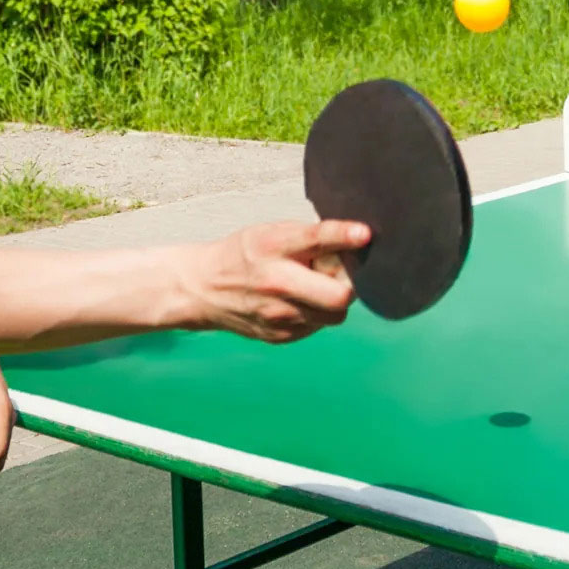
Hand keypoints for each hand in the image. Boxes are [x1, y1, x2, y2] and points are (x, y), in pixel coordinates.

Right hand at [193, 219, 369, 343]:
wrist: (204, 288)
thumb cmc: (242, 255)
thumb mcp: (270, 232)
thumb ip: (309, 237)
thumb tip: (352, 242)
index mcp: (271, 247)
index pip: (315, 240)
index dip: (343, 236)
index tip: (363, 234)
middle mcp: (276, 283)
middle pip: (338, 296)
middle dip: (347, 285)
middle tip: (336, 274)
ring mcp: (278, 315)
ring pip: (334, 316)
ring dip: (331, 301)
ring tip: (312, 287)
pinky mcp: (280, 336)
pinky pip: (317, 327)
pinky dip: (315, 314)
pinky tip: (296, 301)